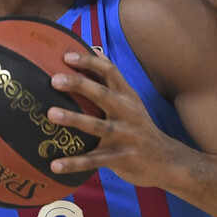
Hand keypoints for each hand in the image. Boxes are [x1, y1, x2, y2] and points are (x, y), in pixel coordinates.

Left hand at [46, 50, 175, 186]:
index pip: (110, 72)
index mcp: (128, 96)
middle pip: (102, 94)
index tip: (67, 56)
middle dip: (79, 85)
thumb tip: (95, 51)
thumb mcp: (132, 101)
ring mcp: (125, 136)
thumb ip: (113, 80)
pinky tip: (54, 165)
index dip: (89, 62)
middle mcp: (127, 112)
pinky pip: (94, 161)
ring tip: (50, 114)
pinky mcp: (121, 159)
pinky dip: (74, 164)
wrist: (166, 160)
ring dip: (73, 119)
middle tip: (54, 80)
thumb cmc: (140, 126)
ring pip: (97, 126)